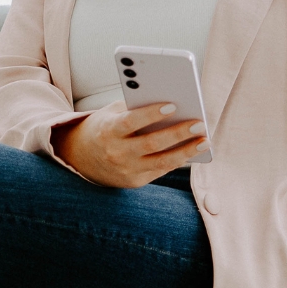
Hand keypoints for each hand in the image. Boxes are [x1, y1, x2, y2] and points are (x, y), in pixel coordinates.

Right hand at [50, 100, 208, 187]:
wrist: (82, 158)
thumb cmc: (105, 127)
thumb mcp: (112, 113)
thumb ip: (135, 108)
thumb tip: (171, 105)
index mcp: (107, 131)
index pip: (131, 121)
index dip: (151, 114)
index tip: (173, 105)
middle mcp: (116, 153)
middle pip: (152, 143)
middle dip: (178, 133)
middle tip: (199, 124)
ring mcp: (125, 170)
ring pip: (161, 162)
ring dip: (186, 151)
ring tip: (204, 141)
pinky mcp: (134, 182)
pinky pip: (160, 170)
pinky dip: (177, 160)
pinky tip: (191, 152)